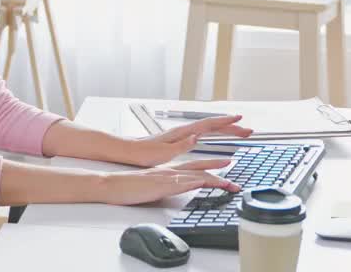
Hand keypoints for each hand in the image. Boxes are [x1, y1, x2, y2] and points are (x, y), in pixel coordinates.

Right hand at [100, 159, 240, 205]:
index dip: (212, 164)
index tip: (227, 164)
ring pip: (196, 175)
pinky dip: (195, 181)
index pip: (196, 165)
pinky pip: (182, 182)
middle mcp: (172, 171)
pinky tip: (205, 182)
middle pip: (201, 168)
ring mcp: (168, 177)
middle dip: (220, 171)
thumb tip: (176, 187)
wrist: (114, 184)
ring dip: (215, 179)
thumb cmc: (130, 186)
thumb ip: (166, 184)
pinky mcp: (162, 184)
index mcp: (170, 170)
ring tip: (229, 185)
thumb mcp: (153, 184)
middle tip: (236, 179)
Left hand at [126, 114, 253, 166]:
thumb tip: (196, 136)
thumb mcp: (163, 153)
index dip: (225, 122)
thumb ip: (181, 145)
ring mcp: (182, 134)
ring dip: (224, 129)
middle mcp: (184, 131)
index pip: (208, 125)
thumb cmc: (144, 154)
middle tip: (248, 130)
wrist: (130, 151)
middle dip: (231, 127)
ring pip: (208, 129)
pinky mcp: (179, 139)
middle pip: (212, 126)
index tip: (239, 120)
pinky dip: (214, 133)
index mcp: (182, 133)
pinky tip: (216, 136)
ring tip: (238, 132)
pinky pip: (203, 133)